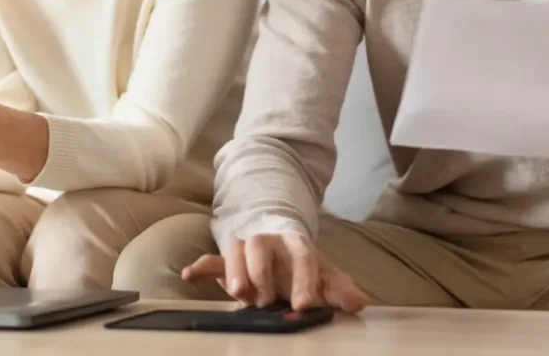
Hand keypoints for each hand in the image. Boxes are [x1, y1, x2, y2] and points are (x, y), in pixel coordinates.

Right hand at [182, 234, 367, 312]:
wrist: (284, 252)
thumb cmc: (306, 270)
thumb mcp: (326, 279)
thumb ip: (340, 290)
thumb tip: (359, 301)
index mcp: (298, 246)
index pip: (303, 255)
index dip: (304, 278)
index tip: (304, 305)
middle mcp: (271, 243)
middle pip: (261, 244)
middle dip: (262, 271)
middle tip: (267, 300)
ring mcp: (248, 252)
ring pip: (236, 248)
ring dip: (235, 270)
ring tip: (239, 294)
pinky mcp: (230, 263)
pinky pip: (213, 259)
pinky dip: (201, 266)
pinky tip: (190, 275)